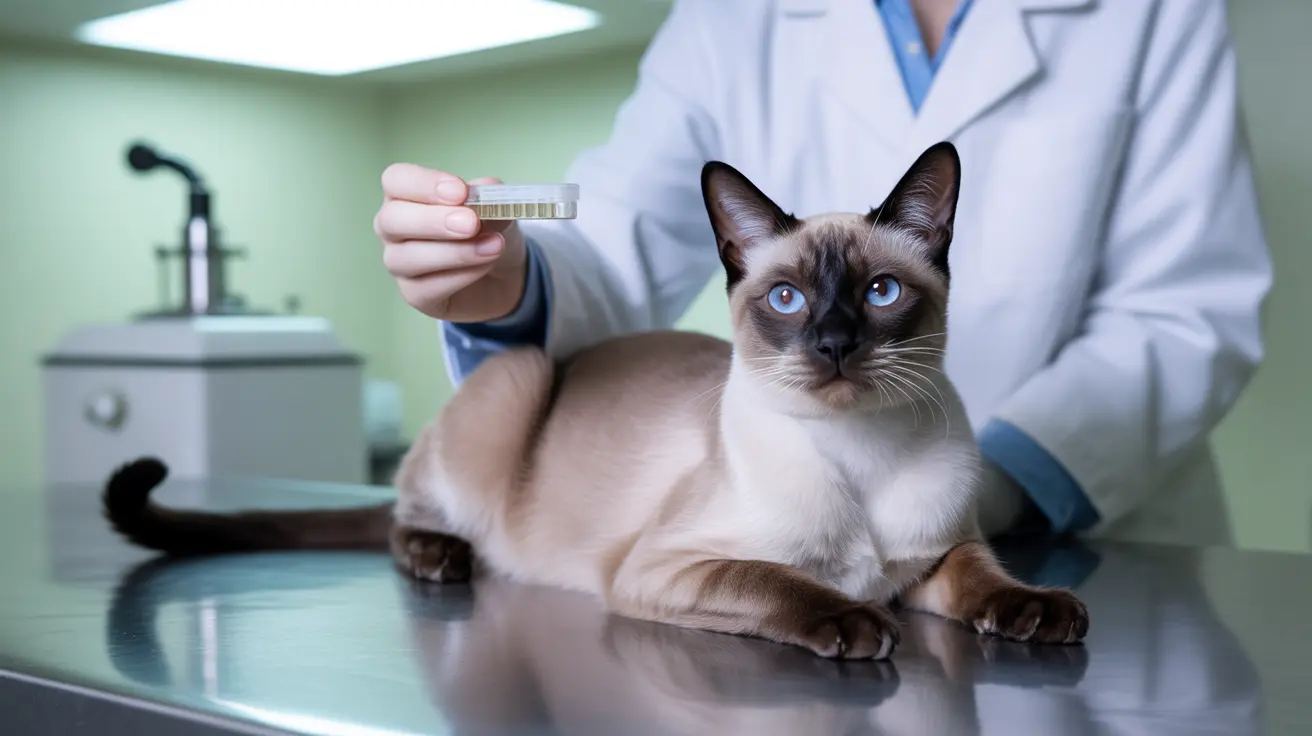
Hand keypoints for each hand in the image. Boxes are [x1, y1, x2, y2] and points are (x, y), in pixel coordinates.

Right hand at [374, 164, 528, 321]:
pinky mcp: (414, 294)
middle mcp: (392, 227)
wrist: (502, 273)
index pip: (396, 180)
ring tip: (493, 246)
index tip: (460, 191)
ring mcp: (399, 262)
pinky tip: (485, 266)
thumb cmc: (487, 229)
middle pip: (392, 219)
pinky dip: (460, 276)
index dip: (424, 184)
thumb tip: (489, 188)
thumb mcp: (496, 208)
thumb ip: (490, 198)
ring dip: (454, 252)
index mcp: (405, 194)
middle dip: (433, 220)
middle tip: (471, 223)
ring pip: (407, 257)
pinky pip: (426, 287)